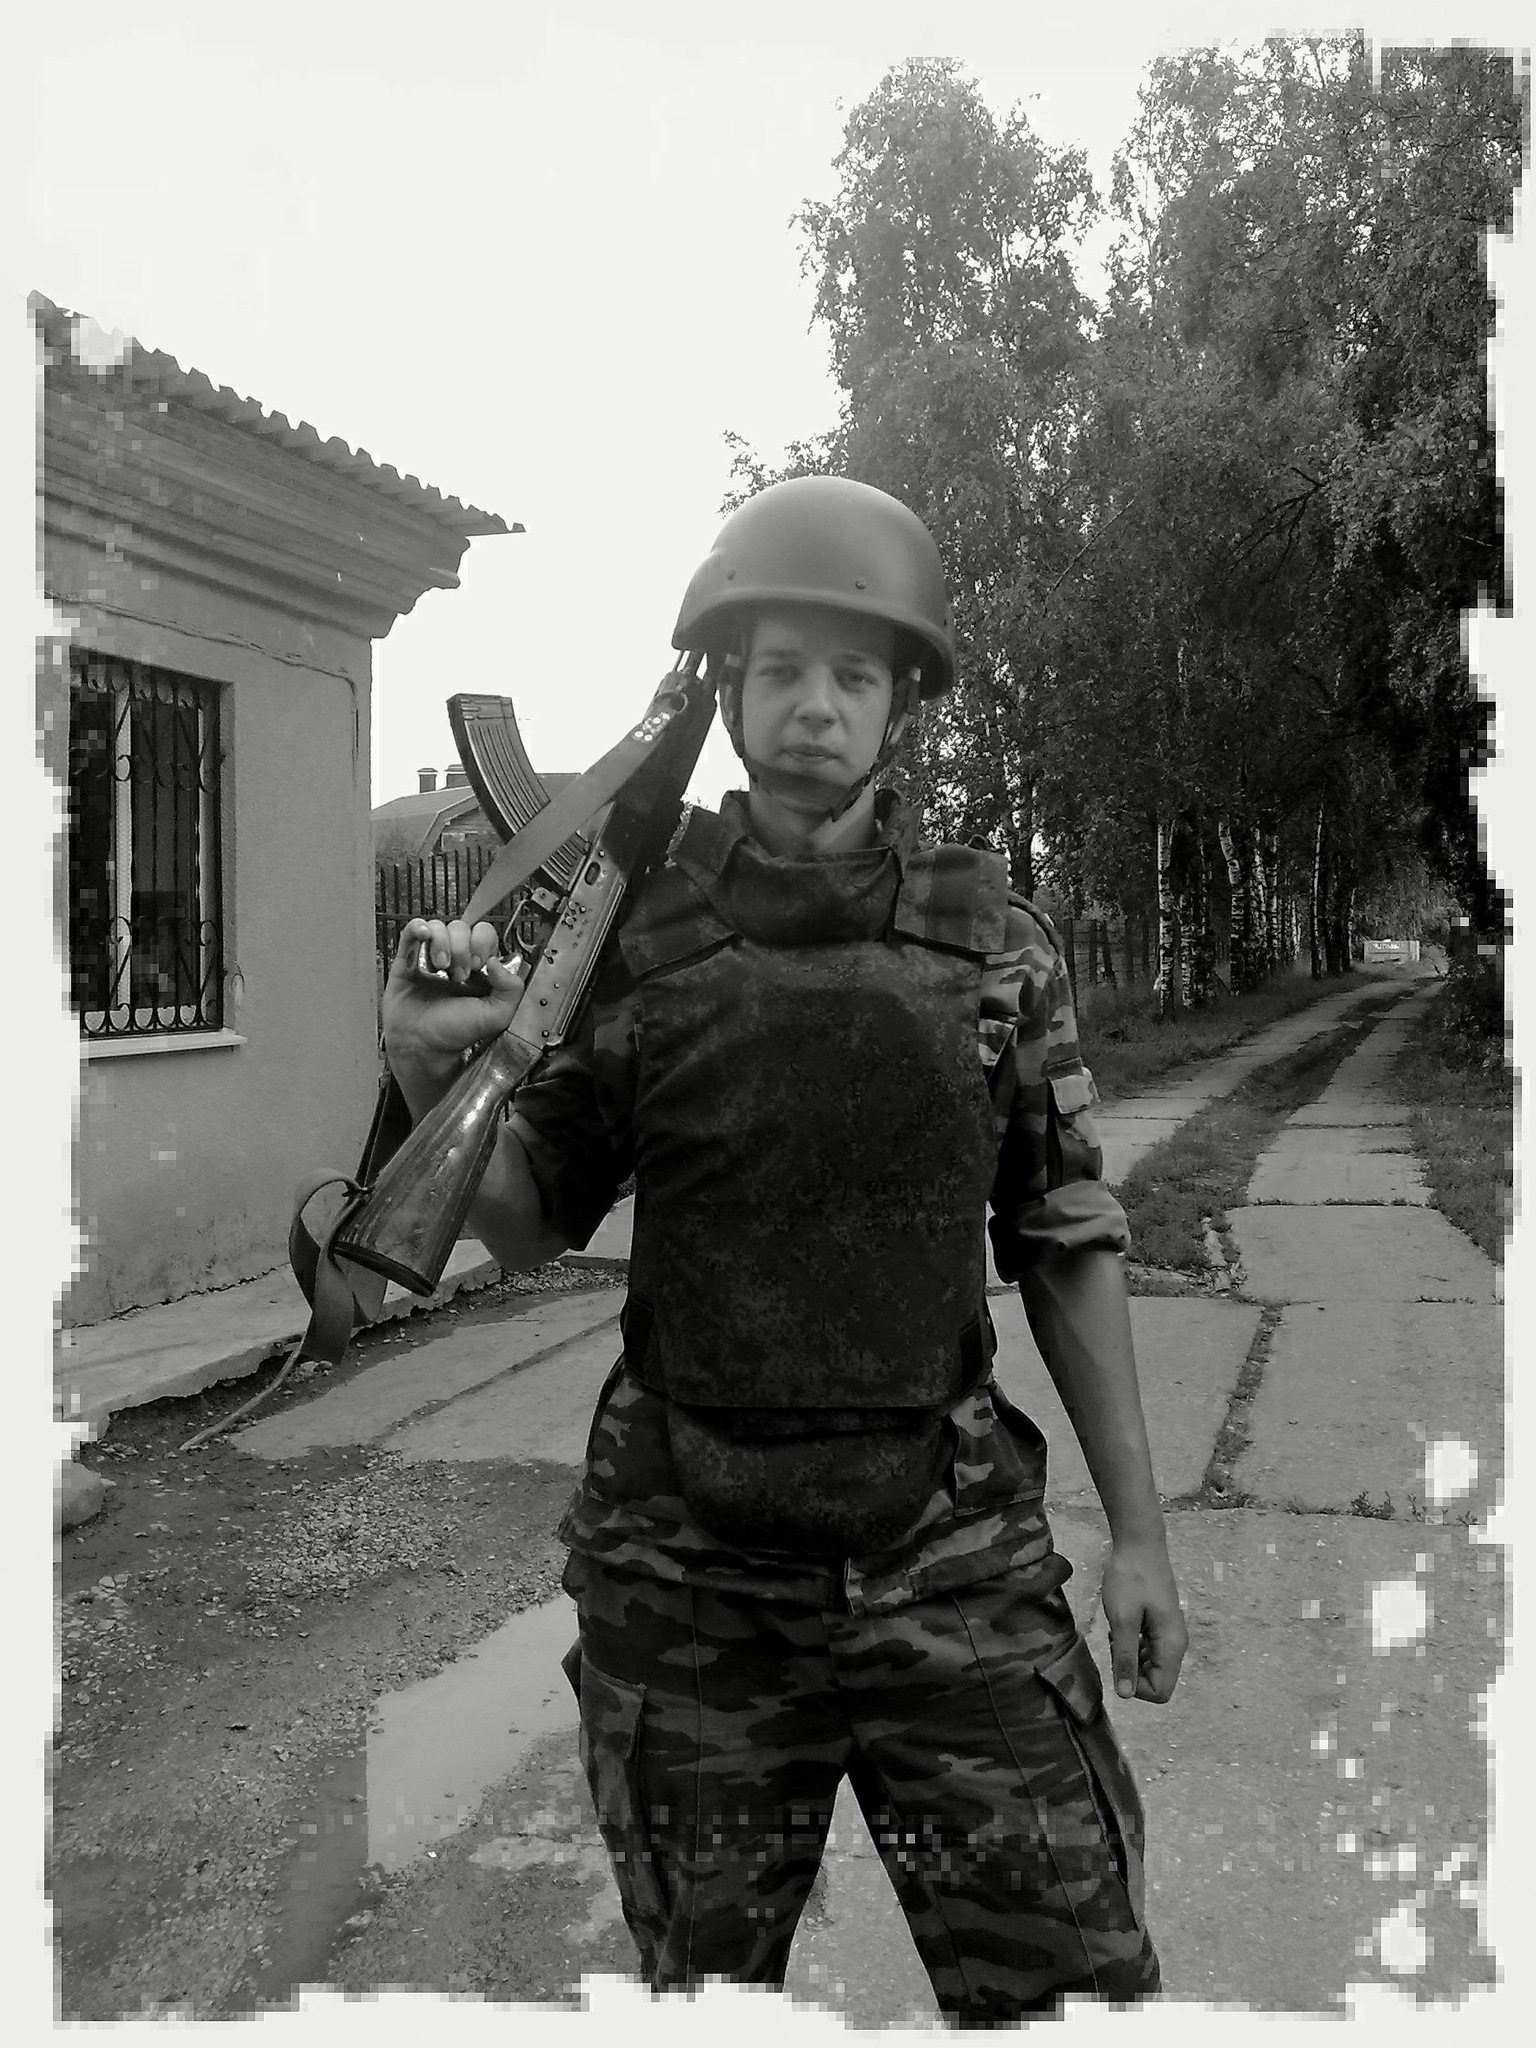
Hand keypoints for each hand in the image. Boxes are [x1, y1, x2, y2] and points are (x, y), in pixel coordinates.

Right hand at [381, 918, 523, 1093]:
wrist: (422, 1046)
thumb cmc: (455, 1033)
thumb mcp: (496, 1016)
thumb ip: (511, 989)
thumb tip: (498, 962)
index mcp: (479, 967)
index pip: (484, 934)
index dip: (482, 943)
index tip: (479, 965)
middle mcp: (456, 958)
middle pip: (462, 928)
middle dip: (462, 947)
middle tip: (458, 974)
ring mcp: (431, 956)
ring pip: (438, 927)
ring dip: (442, 943)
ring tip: (440, 968)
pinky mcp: (408, 958)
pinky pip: (412, 929)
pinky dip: (418, 926)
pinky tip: (423, 936)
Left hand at [1100, 1538, 1186, 1704]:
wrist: (1140, 1543)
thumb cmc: (1130, 1578)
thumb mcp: (1123, 1620)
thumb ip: (1125, 1658)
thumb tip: (1124, 1695)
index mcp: (1172, 1646)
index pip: (1160, 1692)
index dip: (1135, 1687)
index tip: (1117, 1660)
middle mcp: (1177, 1644)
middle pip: (1157, 1681)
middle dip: (1131, 1671)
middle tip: (1116, 1643)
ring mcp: (1171, 1634)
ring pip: (1151, 1666)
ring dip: (1130, 1657)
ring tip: (1118, 1631)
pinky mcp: (1162, 1625)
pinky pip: (1149, 1650)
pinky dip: (1133, 1645)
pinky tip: (1122, 1626)